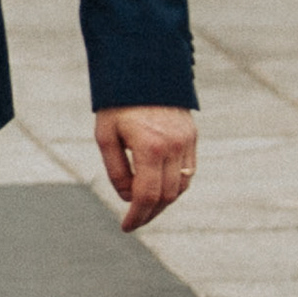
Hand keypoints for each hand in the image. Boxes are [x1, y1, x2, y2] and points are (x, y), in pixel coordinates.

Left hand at [94, 106, 197, 232]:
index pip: (146, 195)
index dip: (137, 216)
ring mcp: (186, 142)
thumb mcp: (106, 136)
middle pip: (166, 196)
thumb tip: (128, 197)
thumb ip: (116, 171)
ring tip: (145, 207)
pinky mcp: (192, 136)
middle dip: (149, 213)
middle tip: (134, 221)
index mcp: (150, 148)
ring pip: (181, 186)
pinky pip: (188, 171)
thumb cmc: (118, 103)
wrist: (144, 69)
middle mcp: (174, 147)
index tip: (126, 227)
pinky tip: (159, 187)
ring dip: (164, 201)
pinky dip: (175, 185)